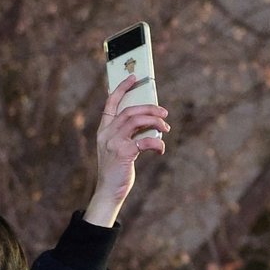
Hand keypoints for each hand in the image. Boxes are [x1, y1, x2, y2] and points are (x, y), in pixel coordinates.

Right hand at [82, 79, 169, 226]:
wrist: (109, 191)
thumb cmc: (117, 169)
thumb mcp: (119, 148)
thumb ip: (129, 135)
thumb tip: (151, 124)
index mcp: (103, 130)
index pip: (110, 103)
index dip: (122, 88)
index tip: (134, 77)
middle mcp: (106, 133)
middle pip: (130, 110)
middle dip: (149, 108)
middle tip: (164, 113)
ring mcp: (113, 142)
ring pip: (136, 121)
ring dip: (155, 121)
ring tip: (166, 128)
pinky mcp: (123, 153)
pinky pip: (144, 141)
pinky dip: (156, 143)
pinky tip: (161, 149)